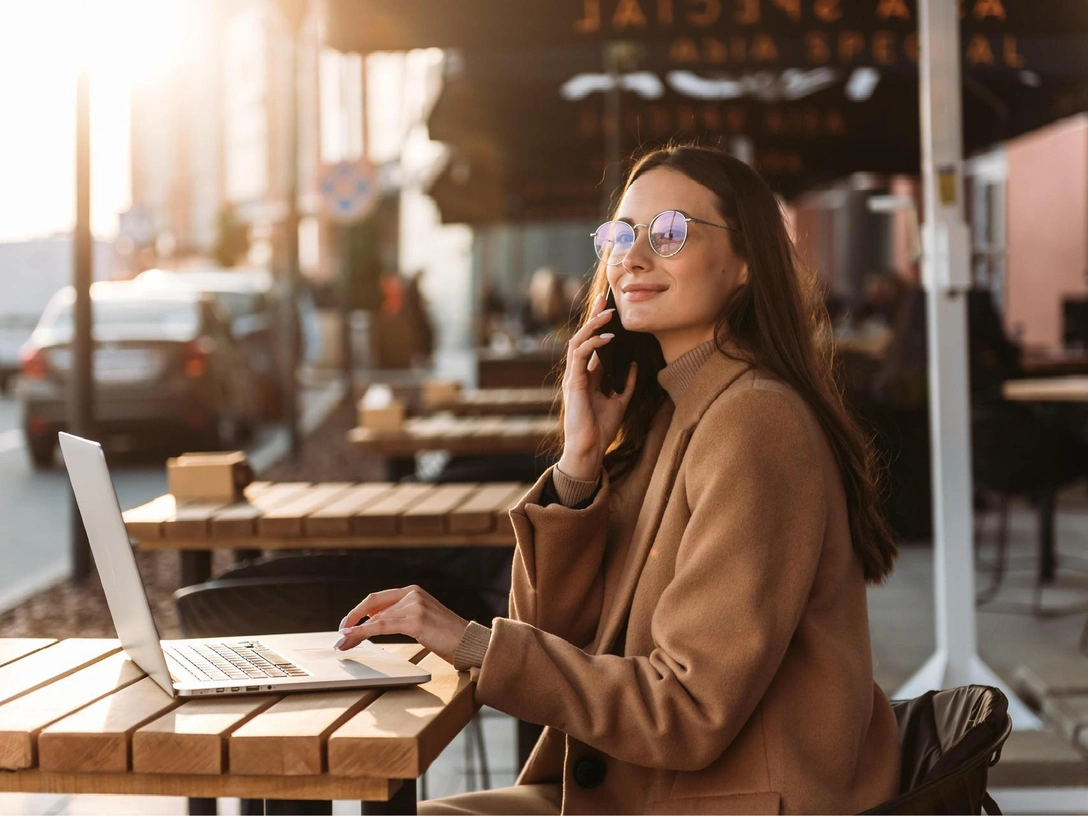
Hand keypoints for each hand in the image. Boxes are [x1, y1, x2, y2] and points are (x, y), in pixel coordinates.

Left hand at [335, 585, 468, 665]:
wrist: (470, 643)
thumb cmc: (448, 636)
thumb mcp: (422, 620)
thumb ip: (401, 616)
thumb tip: (374, 621)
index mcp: (414, 591)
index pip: (378, 598)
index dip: (359, 610)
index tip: (347, 623)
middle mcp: (413, 594)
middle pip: (373, 604)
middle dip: (352, 619)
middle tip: (340, 633)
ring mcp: (415, 605)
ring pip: (375, 618)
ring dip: (355, 632)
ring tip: (343, 643)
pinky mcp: (416, 620)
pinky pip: (382, 626)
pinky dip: (363, 632)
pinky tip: (353, 636)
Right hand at [559, 293, 638, 479]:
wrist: (589, 450)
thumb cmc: (601, 430)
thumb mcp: (620, 403)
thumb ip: (626, 385)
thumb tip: (636, 367)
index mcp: (586, 377)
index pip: (591, 345)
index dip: (599, 327)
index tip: (610, 310)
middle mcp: (577, 374)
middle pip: (582, 337)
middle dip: (593, 317)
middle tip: (605, 300)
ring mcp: (573, 377)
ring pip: (578, 342)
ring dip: (592, 325)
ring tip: (608, 314)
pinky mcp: (573, 383)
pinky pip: (580, 355)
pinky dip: (593, 343)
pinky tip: (607, 338)